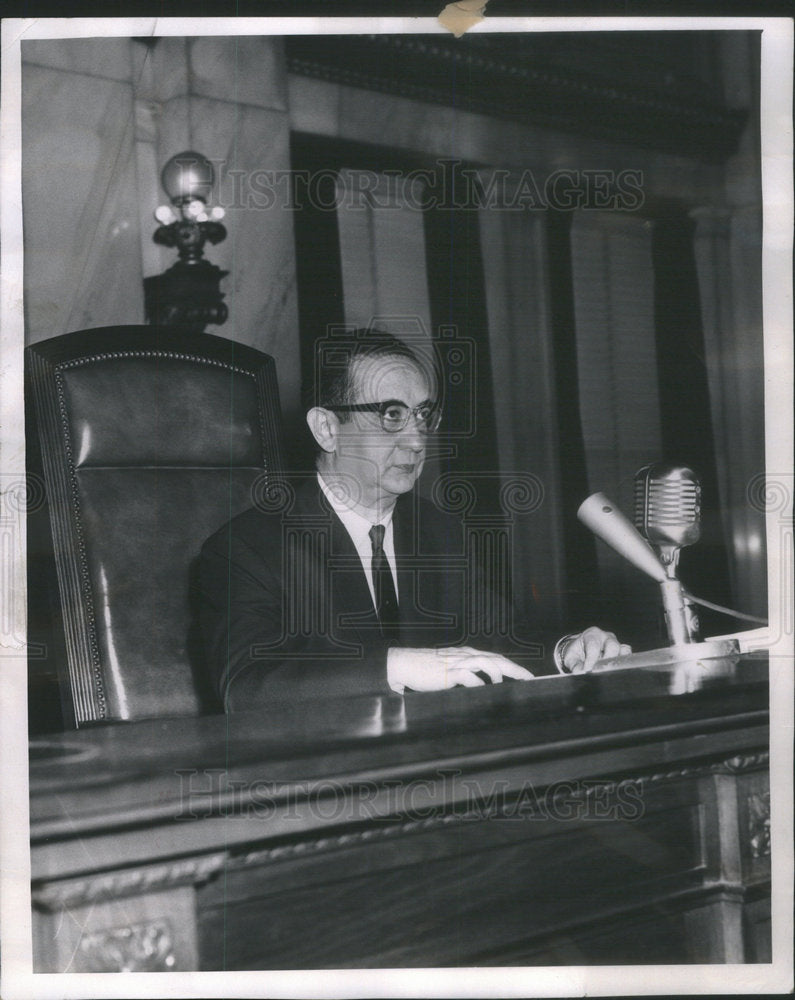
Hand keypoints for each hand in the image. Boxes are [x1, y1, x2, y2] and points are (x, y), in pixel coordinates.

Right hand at [387, 646, 533, 692]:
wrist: (403, 664)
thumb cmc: (424, 669)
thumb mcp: (448, 670)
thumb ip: (464, 675)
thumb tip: (480, 687)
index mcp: (466, 654)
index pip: (495, 657)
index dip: (511, 666)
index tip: (525, 676)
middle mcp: (465, 656)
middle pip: (496, 658)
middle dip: (515, 669)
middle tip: (529, 679)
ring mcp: (457, 663)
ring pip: (487, 663)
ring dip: (499, 674)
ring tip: (505, 686)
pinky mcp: (448, 672)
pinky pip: (469, 677)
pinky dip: (480, 684)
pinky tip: (484, 691)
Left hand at [557, 627, 630, 673]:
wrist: (582, 650)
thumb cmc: (577, 653)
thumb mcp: (571, 658)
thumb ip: (575, 665)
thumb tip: (580, 673)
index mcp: (591, 635)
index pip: (593, 646)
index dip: (591, 659)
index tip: (588, 670)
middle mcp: (606, 637)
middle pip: (612, 646)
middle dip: (607, 660)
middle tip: (600, 672)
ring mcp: (616, 643)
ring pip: (624, 650)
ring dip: (618, 663)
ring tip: (609, 673)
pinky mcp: (623, 650)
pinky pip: (628, 655)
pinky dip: (624, 664)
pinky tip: (616, 672)